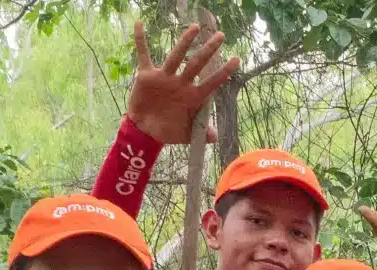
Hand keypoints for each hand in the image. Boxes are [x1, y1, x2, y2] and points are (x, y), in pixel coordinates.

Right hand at [126, 17, 237, 145]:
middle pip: (197, 64)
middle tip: (221, 36)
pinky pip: (144, 55)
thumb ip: (201, 133)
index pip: (211, 82)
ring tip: (194, 27)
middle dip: (209, 50)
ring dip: (184, 42)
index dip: (223, 72)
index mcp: (192, 97)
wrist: (145, 130)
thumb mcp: (186, 134)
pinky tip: (140, 25)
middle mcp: (181, 83)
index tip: (236, 60)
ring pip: (176, 56)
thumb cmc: (168, 131)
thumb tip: (215, 137)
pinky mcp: (147, 76)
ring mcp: (165, 78)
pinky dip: (140, 40)